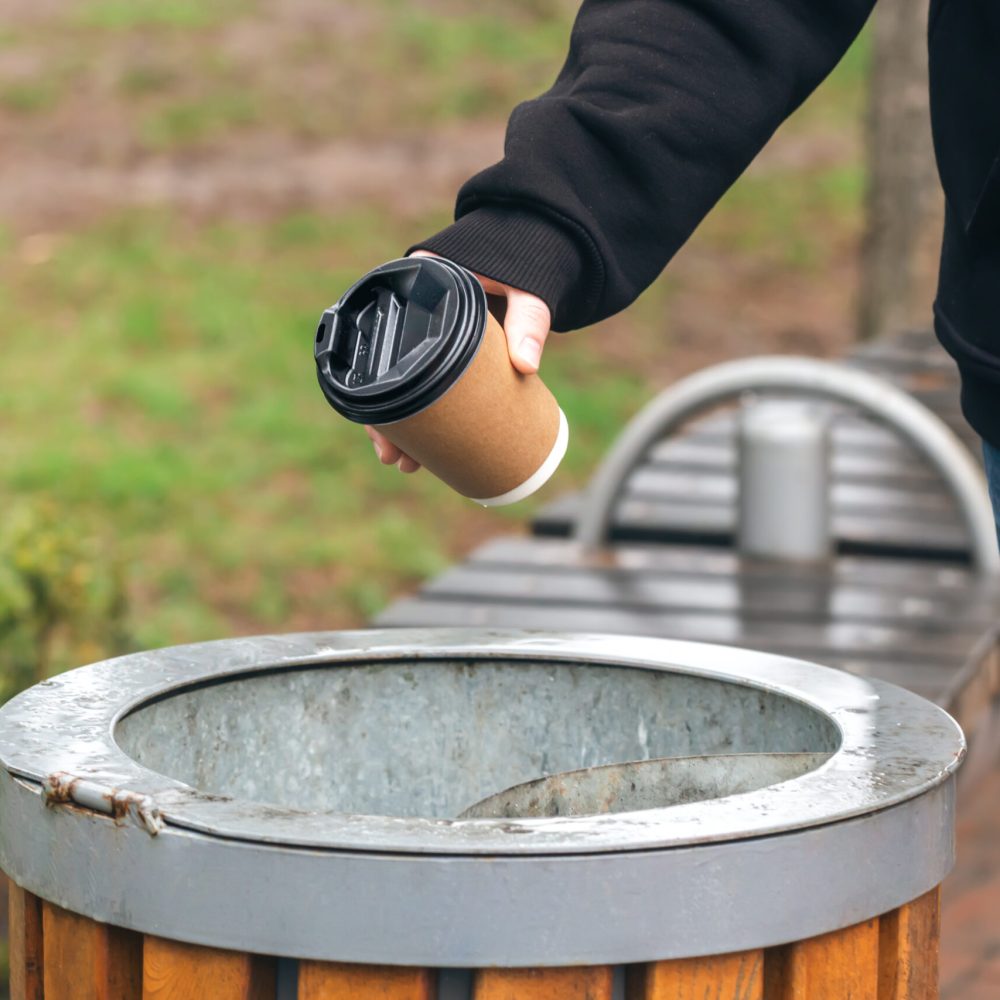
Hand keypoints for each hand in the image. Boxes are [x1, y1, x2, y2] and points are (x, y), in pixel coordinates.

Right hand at [366, 250, 550, 473]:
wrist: (541, 243)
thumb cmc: (527, 263)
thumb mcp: (526, 292)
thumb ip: (528, 322)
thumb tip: (527, 366)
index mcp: (420, 284)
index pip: (383, 341)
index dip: (379, 390)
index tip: (385, 430)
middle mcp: (414, 308)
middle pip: (388, 369)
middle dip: (388, 421)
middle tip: (396, 459)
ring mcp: (428, 329)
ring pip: (403, 380)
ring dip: (402, 423)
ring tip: (408, 463)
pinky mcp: (445, 344)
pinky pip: (424, 378)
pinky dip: (423, 409)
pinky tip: (421, 442)